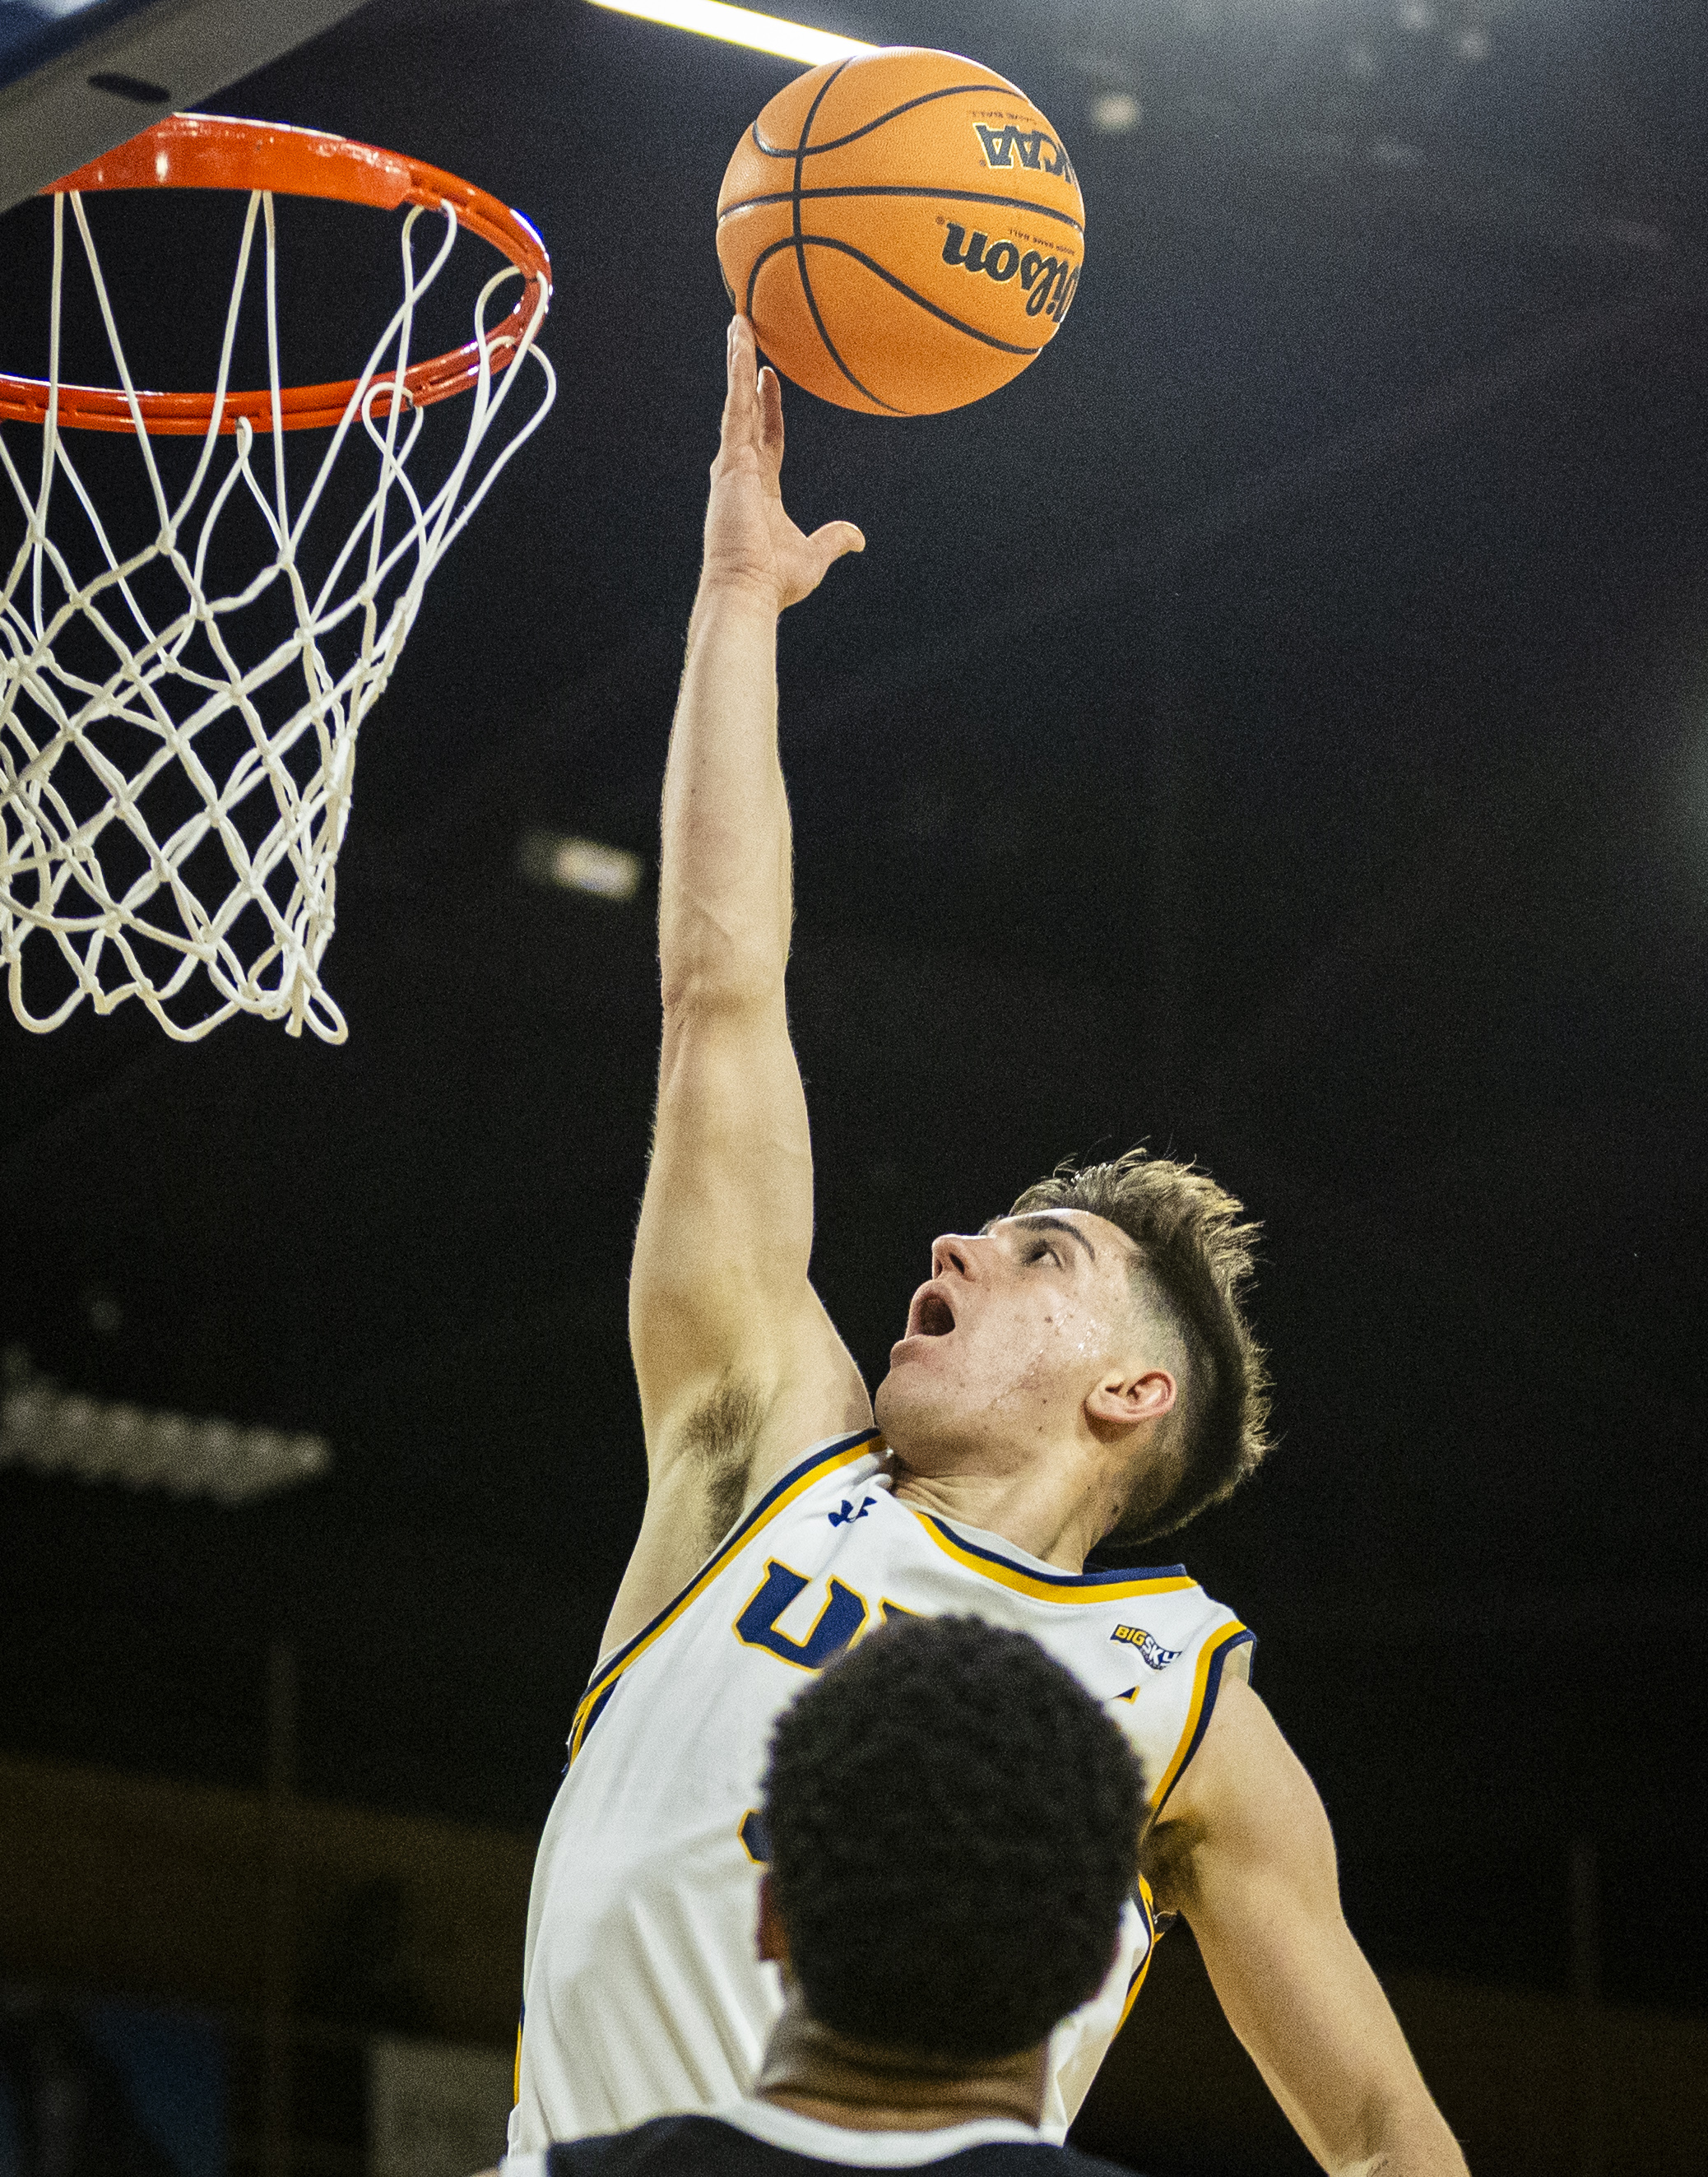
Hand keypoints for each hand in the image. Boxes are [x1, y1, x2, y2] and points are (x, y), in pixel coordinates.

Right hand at [700, 316, 863, 613]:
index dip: (768, 408)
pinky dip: (736, 374)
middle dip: (744, 374)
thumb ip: (834, 539)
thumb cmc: (774, 581)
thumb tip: (858, 538)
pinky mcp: (730, 459)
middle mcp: (740, 472)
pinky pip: (735, 407)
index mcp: (759, 489)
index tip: (769, 379)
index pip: (766, 438)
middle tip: (744, 337)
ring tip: (739, 323)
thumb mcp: (815, 555)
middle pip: (745, 411)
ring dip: (737, 360)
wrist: (748, 589)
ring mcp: (733, 464)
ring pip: (736, 400)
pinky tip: (739, 343)